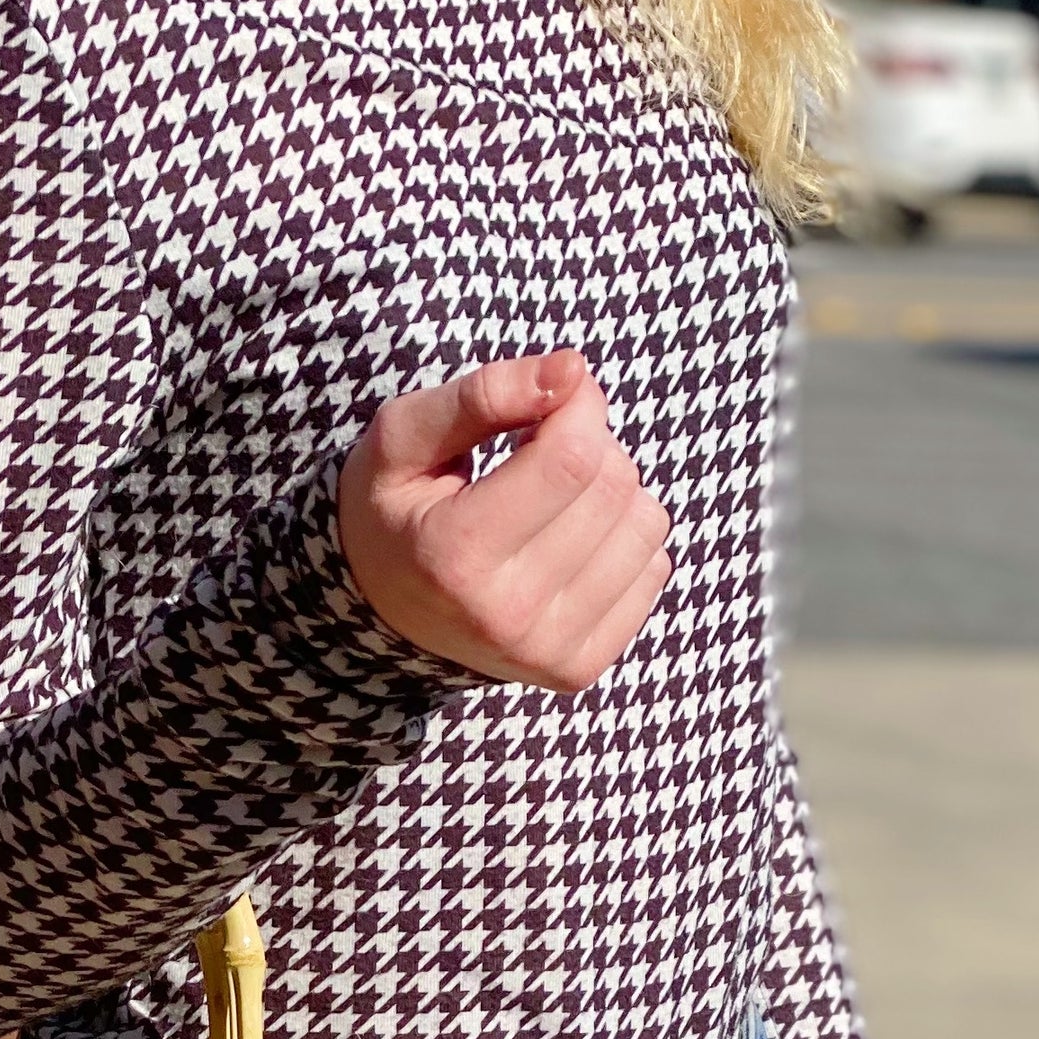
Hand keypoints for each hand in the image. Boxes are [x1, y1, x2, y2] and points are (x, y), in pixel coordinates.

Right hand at [337, 350, 672, 691]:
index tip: (549, 400)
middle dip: (590, 445)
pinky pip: (655, 568)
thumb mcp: (405, 440)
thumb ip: (483, 394)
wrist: (383, 614)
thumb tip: (573, 370)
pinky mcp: (580, 667)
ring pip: (646, 524)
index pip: (571, 457)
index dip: (576, 405)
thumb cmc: (398, 511)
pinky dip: (623, 539)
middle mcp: (505, 615)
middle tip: (540, 455)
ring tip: (553, 502)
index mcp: (454, 556)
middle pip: (613, 486)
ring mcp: (547, 651)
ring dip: (611, 491)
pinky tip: (570, 544)